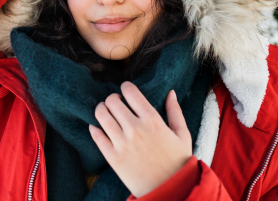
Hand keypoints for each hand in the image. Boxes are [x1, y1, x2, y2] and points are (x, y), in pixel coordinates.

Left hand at [88, 82, 191, 197]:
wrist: (170, 190)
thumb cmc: (178, 162)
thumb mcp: (182, 135)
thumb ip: (175, 111)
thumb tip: (170, 92)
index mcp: (152, 120)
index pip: (130, 92)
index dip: (125, 87)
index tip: (126, 90)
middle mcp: (135, 129)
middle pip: (112, 101)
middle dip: (113, 98)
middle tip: (116, 102)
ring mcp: (122, 143)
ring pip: (101, 115)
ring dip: (101, 109)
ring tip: (105, 111)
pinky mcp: (112, 157)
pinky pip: (96, 135)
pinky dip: (94, 128)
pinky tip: (99, 127)